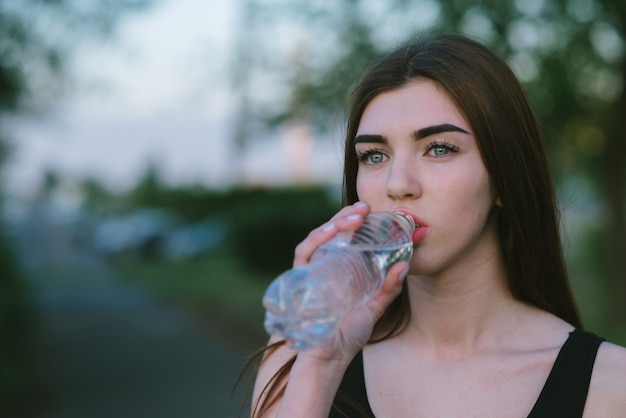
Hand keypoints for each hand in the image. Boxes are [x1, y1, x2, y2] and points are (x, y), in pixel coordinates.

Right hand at [290, 202, 408, 361]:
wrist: (330, 355)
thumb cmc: (349, 333)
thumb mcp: (374, 307)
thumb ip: (389, 288)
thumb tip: (405, 264)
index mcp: (341, 267)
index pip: (345, 236)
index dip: (356, 220)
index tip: (372, 210)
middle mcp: (324, 265)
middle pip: (332, 232)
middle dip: (346, 216)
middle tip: (365, 207)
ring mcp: (311, 270)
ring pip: (318, 237)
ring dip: (335, 223)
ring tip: (355, 217)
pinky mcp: (301, 279)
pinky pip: (304, 253)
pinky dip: (316, 239)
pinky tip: (332, 231)